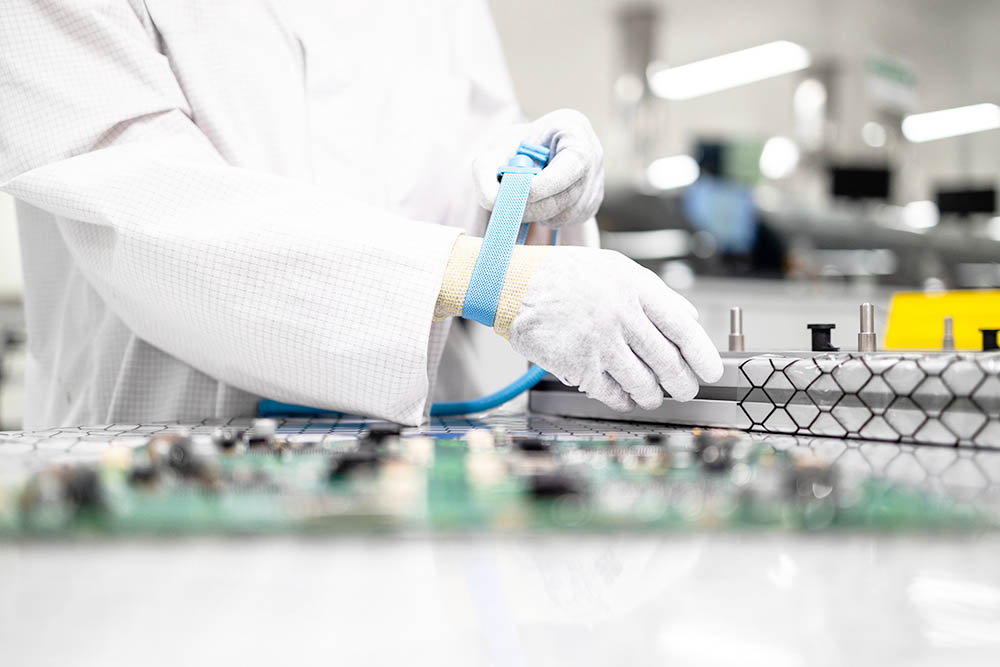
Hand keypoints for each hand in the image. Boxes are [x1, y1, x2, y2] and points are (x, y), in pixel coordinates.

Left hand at [473, 109, 603, 227]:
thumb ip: (486, 172)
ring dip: (541, 215)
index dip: (547, 183)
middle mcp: (594, 153)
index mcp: (574, 129)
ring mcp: (597, 179)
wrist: (532, 155)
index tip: (520, 195)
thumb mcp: (495, 151)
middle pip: (571, 192)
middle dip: (536, 206)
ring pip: (571, 211)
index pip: (573, 162)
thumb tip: (493, 201)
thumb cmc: (515, 149)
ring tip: (522, 202)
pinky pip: (573, 220)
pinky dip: (550, 219)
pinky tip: (538, 205)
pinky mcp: (593, 202)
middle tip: (508, 210)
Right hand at [508, 247, 722, 410]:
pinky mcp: (578, 364)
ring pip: (642, 383)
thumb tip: (689, 317)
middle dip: (682, 383)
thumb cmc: (563, 275)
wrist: (512, 284)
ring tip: (653, 396)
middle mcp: (620, 315)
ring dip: (652, 395)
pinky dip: (623, 400)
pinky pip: (612, 393)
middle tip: (685, 389)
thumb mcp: (614, 268)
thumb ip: (653, 292)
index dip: (702, 354)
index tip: (711, 371)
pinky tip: (625, 397)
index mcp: (634, 287)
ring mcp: (599, 342)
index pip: (681, 327)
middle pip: (666, 361)